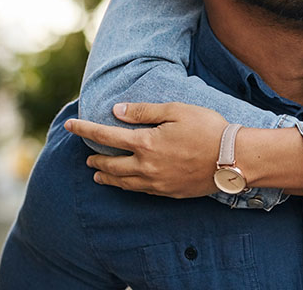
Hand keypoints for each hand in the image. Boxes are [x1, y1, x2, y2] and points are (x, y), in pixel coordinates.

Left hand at [64, 102, 227, 197]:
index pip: (107, 136)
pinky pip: (139, 190)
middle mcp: (145, 166)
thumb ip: (145, 111)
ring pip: (122, 182)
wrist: (232, 158)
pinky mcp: (168, 192)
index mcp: (146, 143)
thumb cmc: (207, 128)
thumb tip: (116, 111)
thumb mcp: (177, 110)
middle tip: (86, 156)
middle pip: (111, 164)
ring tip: (97, 174)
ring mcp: (156, 182)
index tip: (70, 124)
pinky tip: (127, 183)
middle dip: (95, 158)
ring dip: (107, 176)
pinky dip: (126, 186)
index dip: (86, 129)